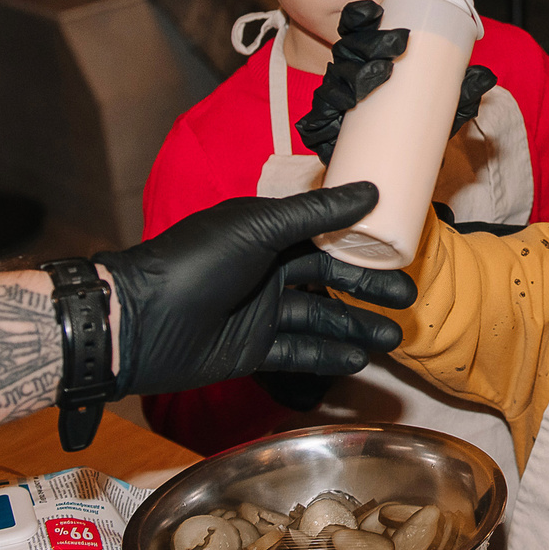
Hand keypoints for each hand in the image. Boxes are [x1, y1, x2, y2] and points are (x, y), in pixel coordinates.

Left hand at [99, 186, 411, 390]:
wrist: (142, 321)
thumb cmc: (196, 261)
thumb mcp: (257, 228)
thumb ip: (314, 214)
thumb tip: (370, 191)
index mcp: (265, 232)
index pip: (324, 233)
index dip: (360, 241)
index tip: (399, 246)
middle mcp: (266, 269)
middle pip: (329, 277)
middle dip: (368, 289)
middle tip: (406, 299)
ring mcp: (259, 311)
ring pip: (320, 317)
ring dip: (355, 326)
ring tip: (393, 337)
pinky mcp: (251, 349)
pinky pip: (298, 351)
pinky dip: (327, 355)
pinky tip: (358, 358)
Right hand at [295, 0, 497, 160]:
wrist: (393, 166)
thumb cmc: (415, 122)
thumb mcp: (441, 105)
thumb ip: (460, 92)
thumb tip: (486, 77)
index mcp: (369, 54)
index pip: (357, 26)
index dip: (362, 16)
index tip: (375, 12)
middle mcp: (348, 71)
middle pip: (348, 48)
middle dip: (370, 43)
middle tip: (396, 46)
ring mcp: (334, 99)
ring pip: (334, 82)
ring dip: (352, 77)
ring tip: (377, 78)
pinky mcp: (325, 131)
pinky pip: (316, 123)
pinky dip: (321, 121)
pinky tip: (331, 120)